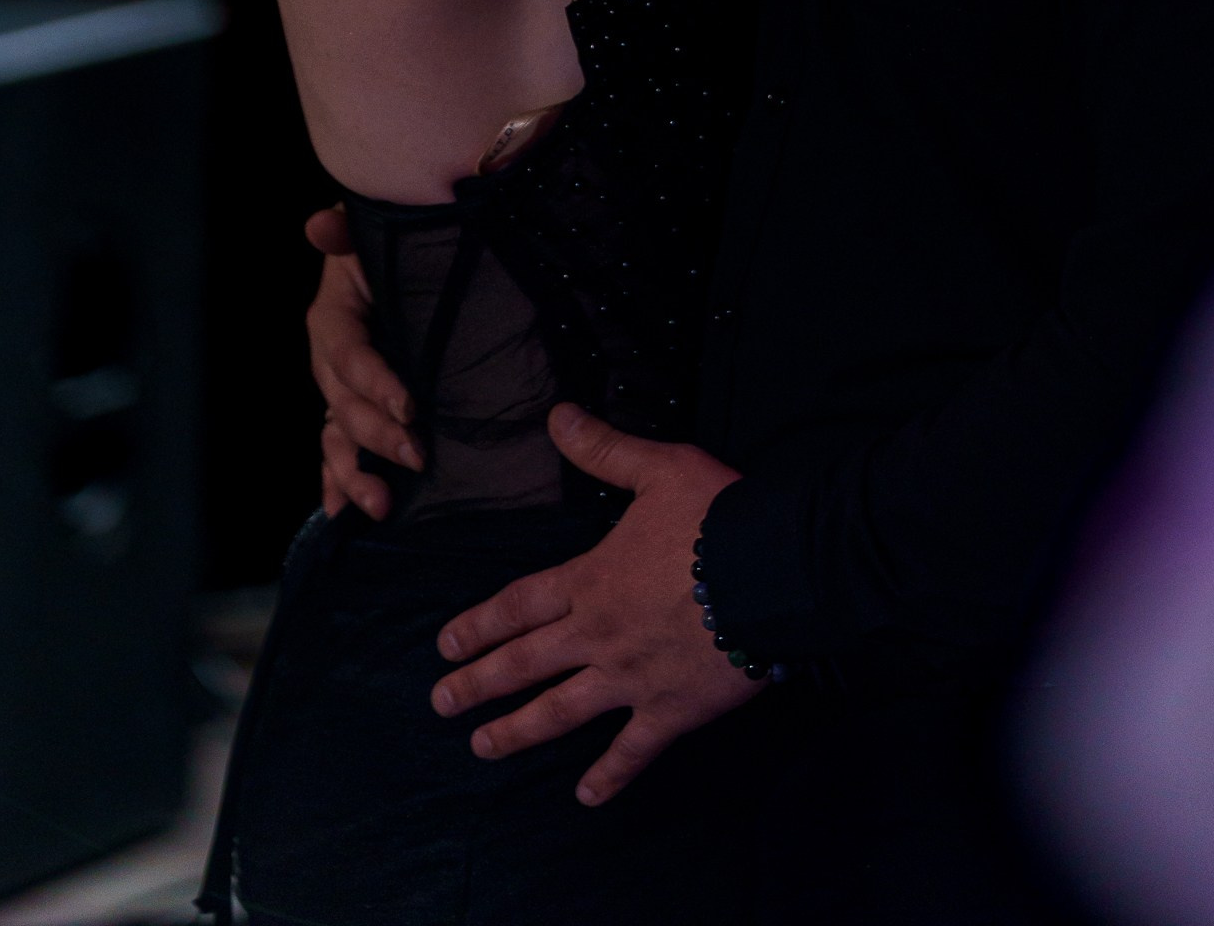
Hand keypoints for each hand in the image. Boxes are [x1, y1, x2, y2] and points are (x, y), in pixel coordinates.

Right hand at [304, 205, 421, 516]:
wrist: (399, 262)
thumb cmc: (389, 247)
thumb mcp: (370, 233)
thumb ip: (346, 231)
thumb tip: (319, 224)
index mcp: (332, 318)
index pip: (349, 357)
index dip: (375, 383)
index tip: (409, 406)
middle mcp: (329, 362)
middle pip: (344, 406)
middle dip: (377, 437)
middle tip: (418, 455)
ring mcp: (339, 392)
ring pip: (336, 438)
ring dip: (353, 475)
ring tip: (381, 505)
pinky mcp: (352, 413)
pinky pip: (335, 453)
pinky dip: (336, 485)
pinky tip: (342, 515)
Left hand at [430, 403, 759, 803]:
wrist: (772, 571)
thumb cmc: (715, 516)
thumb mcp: (657, 469)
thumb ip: (603, 449)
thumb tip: (557, 416)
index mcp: (591, 580)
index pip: (520, 605)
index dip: (479, 625)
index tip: (444, 647)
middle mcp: (599, 634)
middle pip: (526, 662)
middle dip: (479, 684)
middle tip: (440, 704)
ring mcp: (631, 678)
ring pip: (561, 711)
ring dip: (517, 731)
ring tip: (481, 748)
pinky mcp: (670, 710)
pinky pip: (631, 750)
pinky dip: (608, 775)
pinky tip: (585, 797)